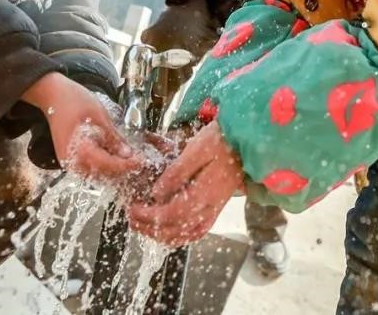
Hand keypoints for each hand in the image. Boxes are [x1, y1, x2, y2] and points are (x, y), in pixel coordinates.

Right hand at [22, 73, 142, 182]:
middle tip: (138, 160)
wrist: (52, 95)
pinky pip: (89, 168)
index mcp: (80, 151)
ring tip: (128, 158)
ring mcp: (70, 162)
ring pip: (96, 174)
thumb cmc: (73, 101)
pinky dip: (103, 164)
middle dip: (122, 169)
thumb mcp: (100, 117)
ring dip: (113, 169)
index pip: (109, 166)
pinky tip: (114, 155)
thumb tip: (128, 155)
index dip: (127, 165)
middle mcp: (72, 162)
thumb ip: (114, 139)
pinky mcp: (70, 159)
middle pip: (103, 175)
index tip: (141, 161)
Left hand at [127, 122, 242, 245]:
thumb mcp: (196, 150)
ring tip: (145, 227)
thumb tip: (156, 193)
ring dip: (163, 235)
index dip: (149, 216)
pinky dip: (180, 236)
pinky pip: (197, 231)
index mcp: (204, 194)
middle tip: (132, 219)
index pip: (172, 214)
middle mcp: (209, 208)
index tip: (133, 209)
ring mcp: (214, 211)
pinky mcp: (216, 209)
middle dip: (150, 229)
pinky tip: (169, 230)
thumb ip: (176, 173)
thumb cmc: (221, 141)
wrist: (245, 142)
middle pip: (177, 231)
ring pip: (186, 235)